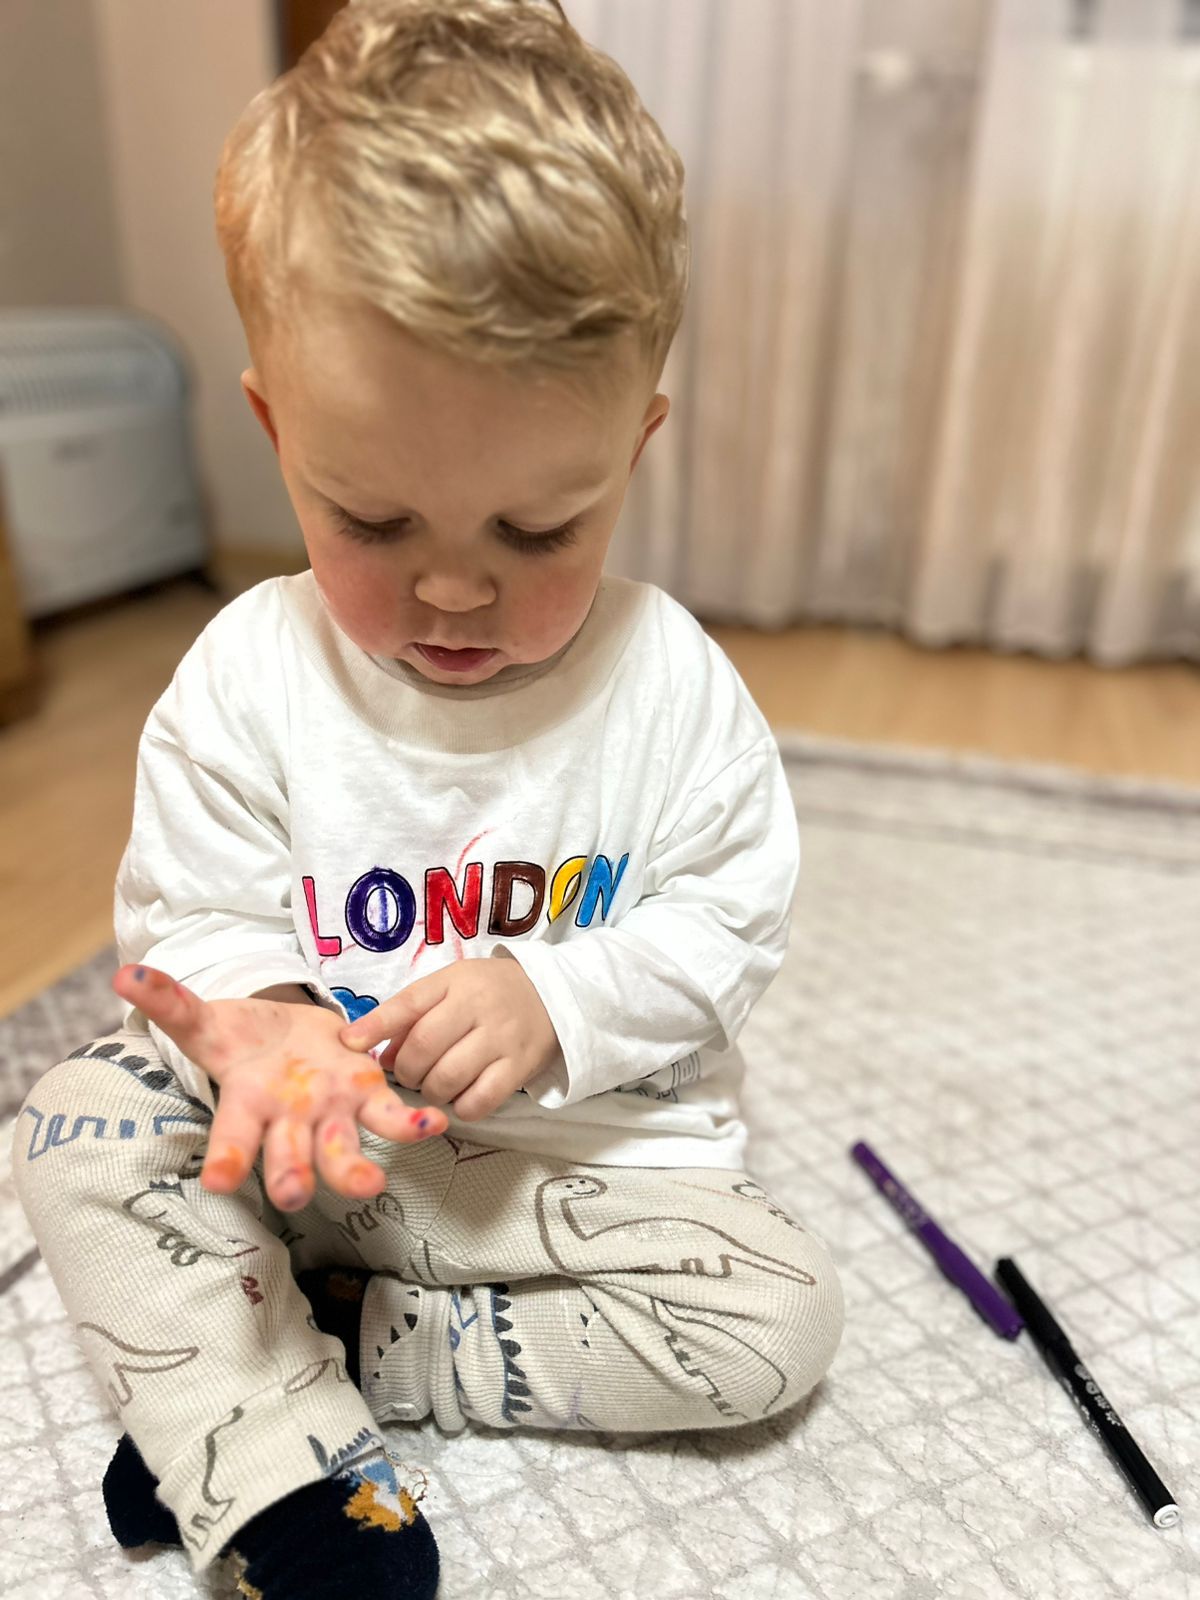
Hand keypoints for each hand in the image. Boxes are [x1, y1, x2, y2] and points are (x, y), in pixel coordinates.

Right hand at [113, 964, 447, 1210]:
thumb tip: (125, 976)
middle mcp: (290, 1123)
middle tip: (294, 1194)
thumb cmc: (243, 1039)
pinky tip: (433, 1121)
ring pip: (342, 1151)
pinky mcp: (369, 1097)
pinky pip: (392, 1116)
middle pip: (289, 1158)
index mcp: (247, 1107)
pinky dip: (412, 1121)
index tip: (219, 1182)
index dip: (227, 1160)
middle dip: (292, 1176)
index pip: (232, 1140)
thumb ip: (171, 1003)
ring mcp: (332, 1116)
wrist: (289, 1035)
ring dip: (355, 1171)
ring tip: (371, 1182)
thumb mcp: (207, 1021)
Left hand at [339, 957, 557, 1121]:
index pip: (408, 1004)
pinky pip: (479, 1101)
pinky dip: (461, 1106)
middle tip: (409, 1072)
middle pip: (423, 1047)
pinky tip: (461, 1096)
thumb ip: (412, 1012)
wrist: (554, 995)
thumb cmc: (490, 991)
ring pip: (447, 1078)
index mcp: (456, 982)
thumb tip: (371, 1050)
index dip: (374, 1026)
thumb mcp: (452, 986)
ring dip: (430, 1090)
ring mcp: (502, 1038)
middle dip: (405, 1069)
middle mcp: (479, 1007)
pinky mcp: (520, 1068)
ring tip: (435, 1083)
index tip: (349, 1044)